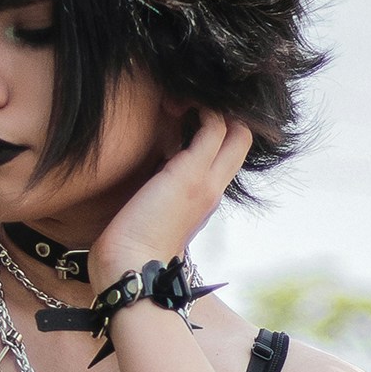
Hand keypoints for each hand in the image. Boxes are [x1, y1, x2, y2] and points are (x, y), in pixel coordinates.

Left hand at [89, 109, 253, 286]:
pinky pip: (214, 125)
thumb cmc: (129, 249)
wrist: (130, 269)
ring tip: (177, 101)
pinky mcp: (190, 173)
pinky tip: (172, 104)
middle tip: (185, 103)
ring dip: (210, 105)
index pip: (225, 156)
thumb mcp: (148, 216)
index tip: (182, 118)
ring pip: (235, 129)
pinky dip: (200, 106)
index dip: (215, 131)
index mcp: (203, 200)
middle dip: (222, 112)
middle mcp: (213, 189)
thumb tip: (142, 175)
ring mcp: (206, 180)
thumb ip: (154, 194)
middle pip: (242, 139)